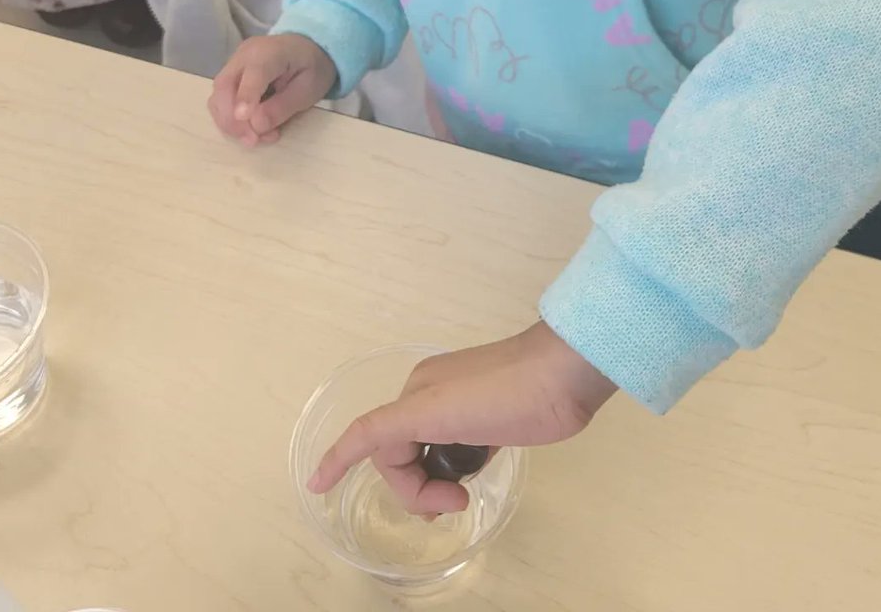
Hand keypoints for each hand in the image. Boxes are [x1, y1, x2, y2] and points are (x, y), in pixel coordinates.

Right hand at [208, 33, 336, 144]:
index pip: (253, 72)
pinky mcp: (230, 76)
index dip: (246, 95)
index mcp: (270, 52)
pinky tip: (248, 130)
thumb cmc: (312, 68)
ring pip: (217, 95)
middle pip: (224, 86)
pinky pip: (221, 100)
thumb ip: (283, 106)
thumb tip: (256, 124)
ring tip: (254, 139)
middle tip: (253, 140)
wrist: (309, 49)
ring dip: (229, 123)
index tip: (242, 118)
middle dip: (233, 119)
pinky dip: (229, 119)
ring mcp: (234, 64)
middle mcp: (244, 54)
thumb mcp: (308, 89)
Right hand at [307, 321, 618, 514]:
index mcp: (415, 393)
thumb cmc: (504, 393)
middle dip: (414, 487)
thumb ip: (390, 429)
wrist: (564, 375)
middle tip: (452, 504)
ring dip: (432, 481)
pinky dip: (453, 468)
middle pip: (399, 454)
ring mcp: (459, 405)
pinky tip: (473, 476)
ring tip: (459, 498)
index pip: (371, 436)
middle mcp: (430, 396)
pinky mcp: (488, 417)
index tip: (316, 486)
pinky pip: (453, 448)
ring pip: (426, 454)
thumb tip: (356, 444)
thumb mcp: (438, 411)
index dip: (339, 457)